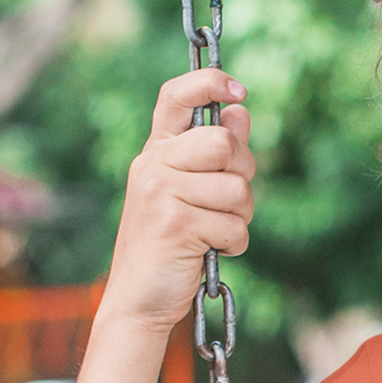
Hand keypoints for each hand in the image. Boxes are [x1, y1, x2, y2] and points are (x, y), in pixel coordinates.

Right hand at [100, 69, 255, 332]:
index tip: (239, 91)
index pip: (175, 96)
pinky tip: (211, 252)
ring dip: (240, 217)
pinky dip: (234, 244)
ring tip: (213, 233)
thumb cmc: (169, 247)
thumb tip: (240, 111)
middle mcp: (152, 164)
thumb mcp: (188, 194)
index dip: (209, 83)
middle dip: (242, 175)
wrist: (139, 299)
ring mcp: (160, 191)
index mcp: (155, 151)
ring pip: (237, 188)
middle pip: (225, 143)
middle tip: (227, 204)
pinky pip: (235, 225)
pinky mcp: (176, 223)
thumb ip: (213, 156)